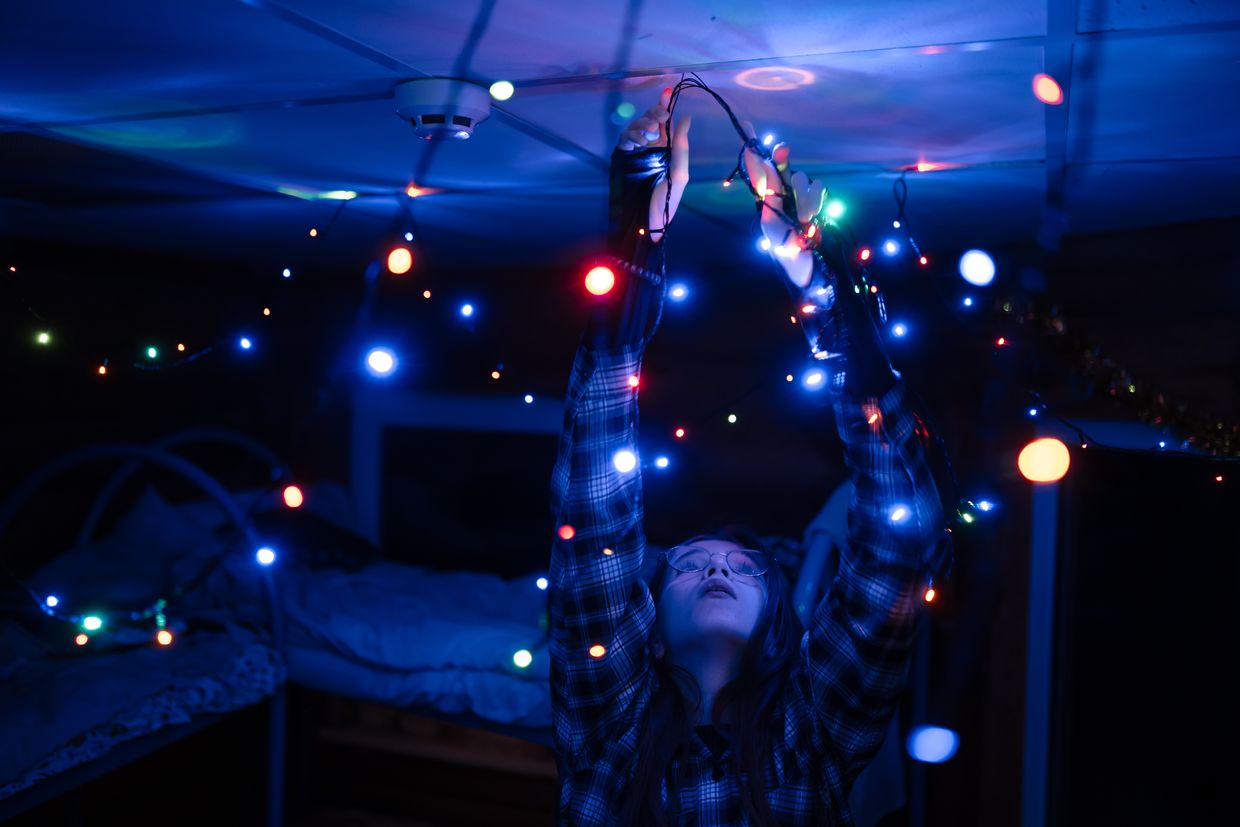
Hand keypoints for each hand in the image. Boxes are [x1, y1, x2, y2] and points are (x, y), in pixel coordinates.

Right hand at [615, 88, 691, 242]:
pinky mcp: (623, 158)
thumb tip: (686, 118)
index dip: (664, 105)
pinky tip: (637, 143)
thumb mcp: (680, 172)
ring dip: (641, 126)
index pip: (665, 122)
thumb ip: (681, 146)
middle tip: (659, 121)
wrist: (648, 219)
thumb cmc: (667, 200)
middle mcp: (651, 147)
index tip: (667, 90)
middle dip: (653, 115)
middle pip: (649, 120)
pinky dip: (630, 136)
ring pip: (636, 127)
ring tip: (648, 137)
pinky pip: (624, 140)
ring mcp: (637, 152)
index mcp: (667, 148)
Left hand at [741, 121, 823, 287]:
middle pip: (780, 165)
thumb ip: (771, 199)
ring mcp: (800, 196)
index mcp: (765, 200)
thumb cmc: (785, 252)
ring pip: (802, 177)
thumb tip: (768, 174)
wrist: (809, 267)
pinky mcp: (816, 199)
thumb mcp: (773, 227)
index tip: (747, 126)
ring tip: (803, 220)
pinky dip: (816, 201)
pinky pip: (818, 186)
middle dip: (781, 158)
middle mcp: (782, 194)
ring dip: (803, 198)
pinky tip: (814, 218)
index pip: (757, 170)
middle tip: (781, 150)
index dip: (752, 149)